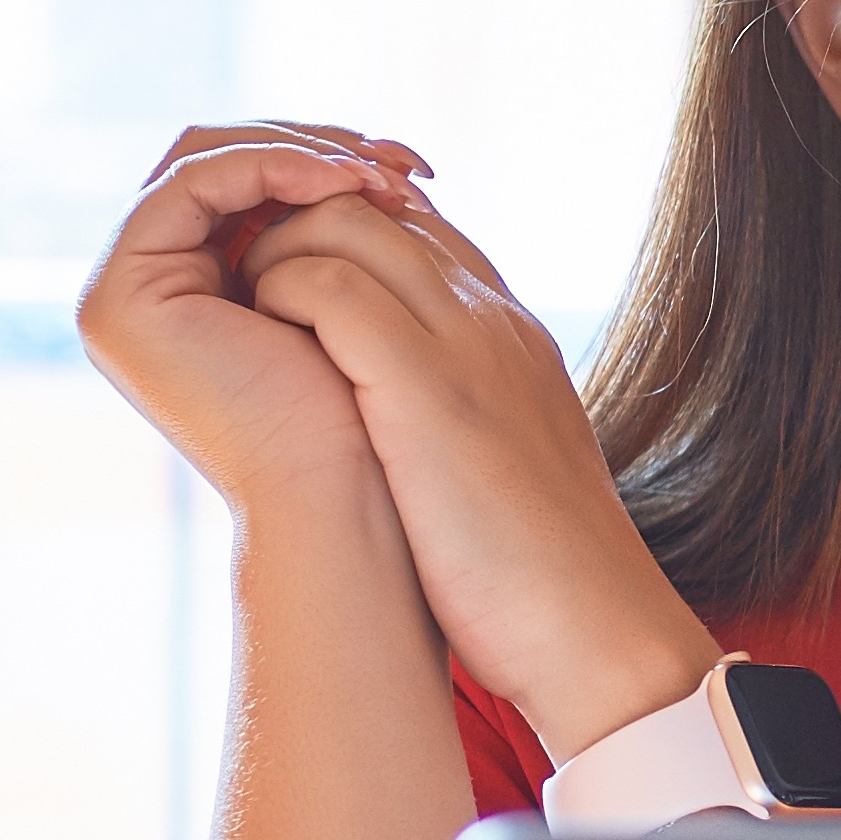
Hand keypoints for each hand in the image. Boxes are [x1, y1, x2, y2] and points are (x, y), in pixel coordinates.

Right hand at [79, 121, 429, 542]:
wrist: (344, 497)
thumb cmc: (369, 420)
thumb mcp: (359, 297)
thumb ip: (342, 229)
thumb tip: (382, 158)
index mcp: (196, 289)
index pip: (249, 178)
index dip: (328, 156)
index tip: (412, 170)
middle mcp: (150, 288)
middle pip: (221, 160)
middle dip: (315, 146)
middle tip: (399, 163)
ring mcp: (124, 292)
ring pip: (205, 159)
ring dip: (300, 152)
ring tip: (378, 178)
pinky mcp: (120, 295)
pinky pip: (192, 183)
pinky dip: (268, 167)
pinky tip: (342, 186)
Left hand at [218, 173, 726, 752]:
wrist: (597, 634)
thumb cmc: (545, 581)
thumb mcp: (505, 472)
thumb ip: (461, 425)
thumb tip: (399, 436)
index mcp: (512, 335)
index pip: (417, 229)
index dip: (343, 242)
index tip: (291, 292)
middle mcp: (491, 316)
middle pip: (374, 204)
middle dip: (294, 229)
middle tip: (242, 292)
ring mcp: (462, 340)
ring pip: (342, 221)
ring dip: (274, 255)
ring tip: (244, 317)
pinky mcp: (422, 382)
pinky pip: (325, 286)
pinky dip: (276, 297)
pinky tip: (259, 347)